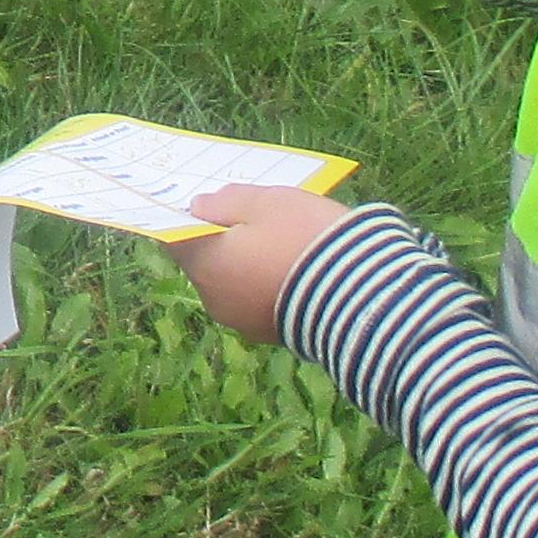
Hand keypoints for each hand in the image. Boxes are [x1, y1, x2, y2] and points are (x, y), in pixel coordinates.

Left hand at [164, 182, 347, 346]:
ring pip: (234, 283)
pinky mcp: (273, 336)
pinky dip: (268, 285)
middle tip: (255, 217)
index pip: (176, 236)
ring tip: (282, 243)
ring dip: (248, 265)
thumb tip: (199, 206)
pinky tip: (295, 269)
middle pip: (207, 261)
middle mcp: (214, 299)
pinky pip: (259, 302)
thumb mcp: (266, 203)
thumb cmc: (304, 238)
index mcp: (204, 264)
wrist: (360, 298)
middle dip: (224, 240)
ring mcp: (243, 322)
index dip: (192, 217)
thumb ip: (227, 201)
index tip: (210, 203)